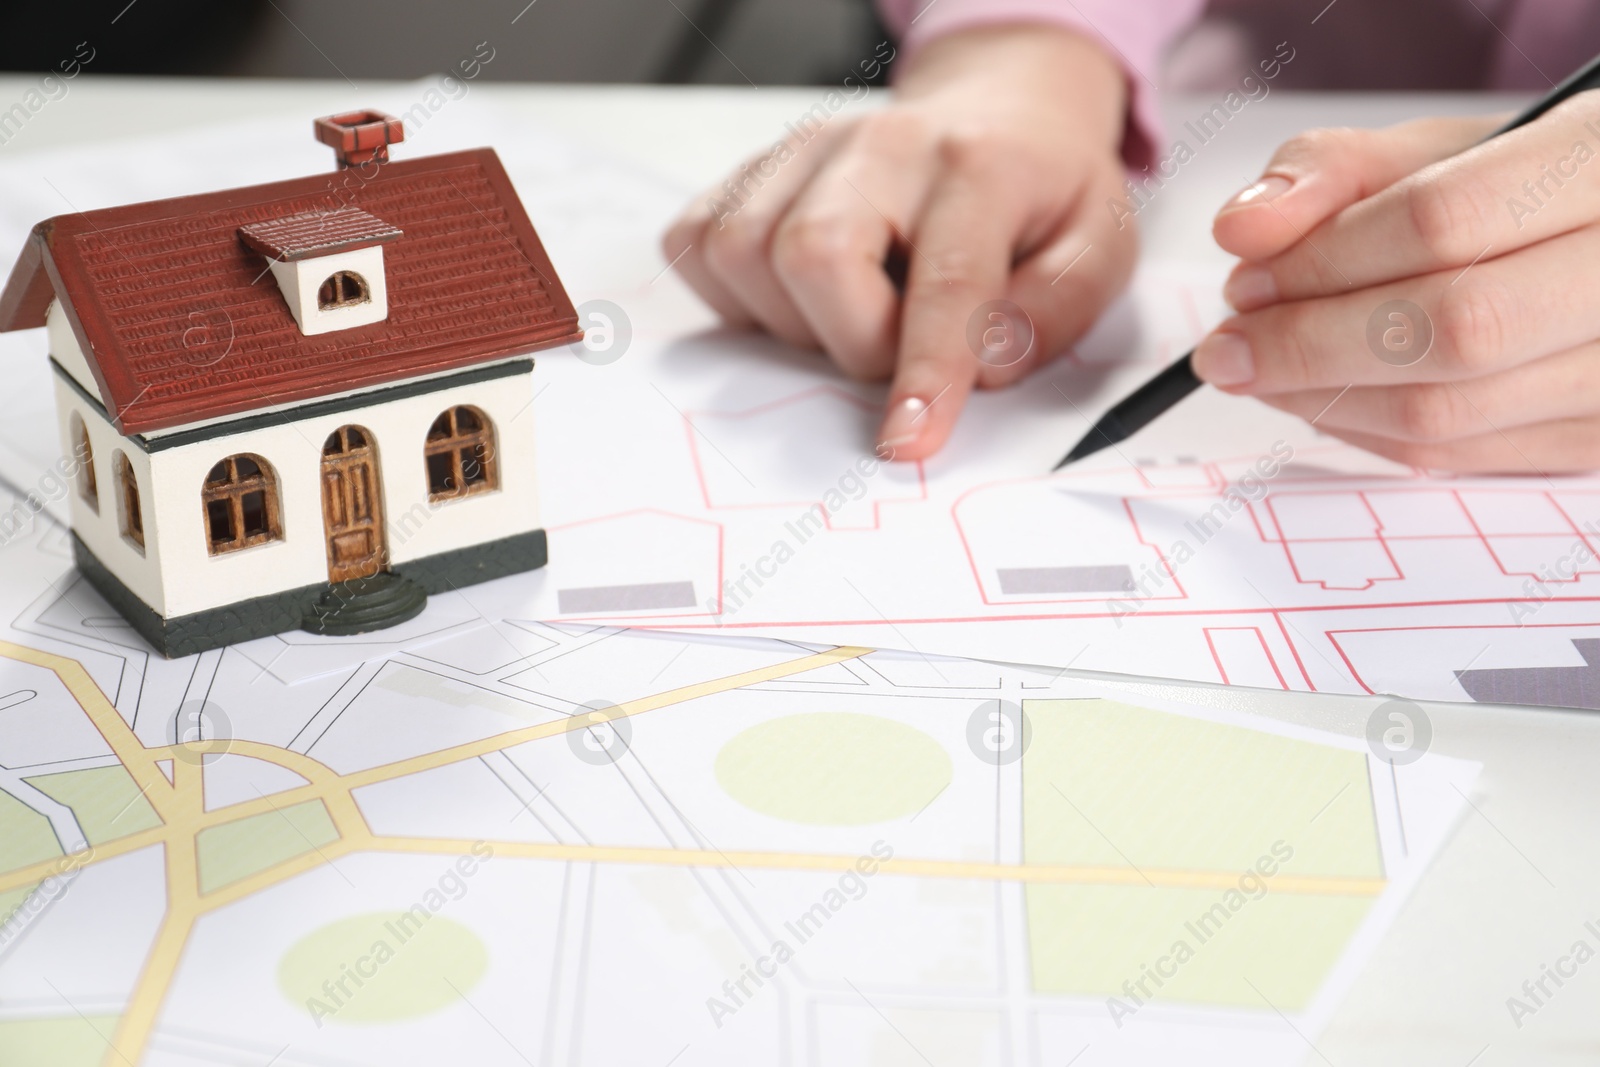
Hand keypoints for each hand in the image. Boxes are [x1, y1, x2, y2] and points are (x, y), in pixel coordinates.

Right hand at [663, 25, 1138, 458]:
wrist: (994, 112)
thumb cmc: (1039, 193)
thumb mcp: (1099, 245)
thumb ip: (1060, 308)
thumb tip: (988, 366)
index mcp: (977, 165)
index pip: (944, 278)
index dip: (922, 371)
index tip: (906, 442)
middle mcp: (879, 144)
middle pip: (814, 256)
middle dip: (852, 342)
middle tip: (896, 348)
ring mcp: (803, 151)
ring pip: (743, 255)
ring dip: (794, 323)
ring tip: (855, 312)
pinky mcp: (751, 170)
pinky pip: (698, 247)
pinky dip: (737, 296)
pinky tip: (797, 297)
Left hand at [1199, 105, 1599, 472]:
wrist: (1597, 248)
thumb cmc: (1514, 191)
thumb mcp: (1435, 150)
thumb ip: (1333, 172)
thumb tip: (1242, 231)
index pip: (1444, 221)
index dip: (1323, 260)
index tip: (1244, 283)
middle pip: (1453, 329)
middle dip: (1309, 345)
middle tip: (1230, 346)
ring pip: (1452, 410)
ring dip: (1324, 400)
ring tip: (1262, 371)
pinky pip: (1463, 457)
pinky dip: (1369, 433)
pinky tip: (1322, 400)